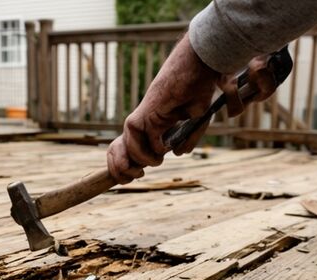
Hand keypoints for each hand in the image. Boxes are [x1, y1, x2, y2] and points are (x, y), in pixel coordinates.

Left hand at [107, 35, 277, 184]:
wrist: (200, 66)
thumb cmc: (198, 89)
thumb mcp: (195, 122)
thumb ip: (187, 139)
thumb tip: (178, 154)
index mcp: (149, 124)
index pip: (126, 147)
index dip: (125, 163)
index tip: (134, 177)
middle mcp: (142, 121)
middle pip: (117, 148)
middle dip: (120, 168)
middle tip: (136, 177)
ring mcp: (144, 115)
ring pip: (128, 145)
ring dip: (142, 159)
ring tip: (156, 161)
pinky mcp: (150, 111)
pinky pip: (146, 136)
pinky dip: (156, 147)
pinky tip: (166, 146)